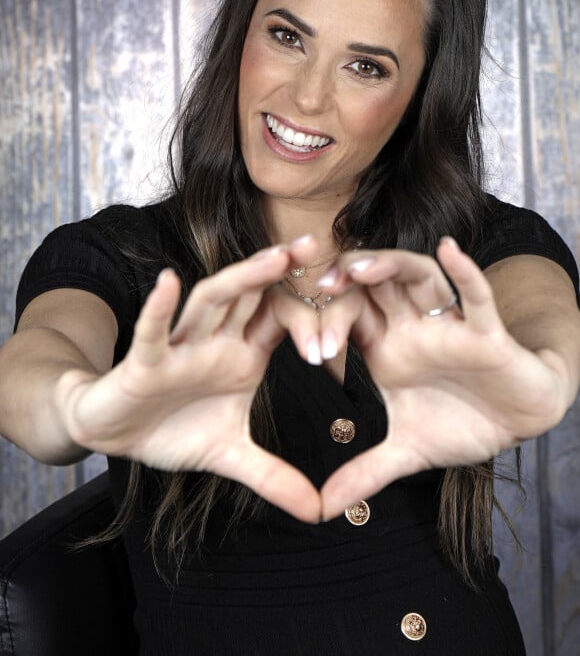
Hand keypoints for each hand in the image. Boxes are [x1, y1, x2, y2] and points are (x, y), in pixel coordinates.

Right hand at [56, 238, 323, 521]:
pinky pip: (153, 332)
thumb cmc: (171, 430)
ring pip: (212, 302)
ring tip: (272, 258)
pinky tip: (169, 283)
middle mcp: (216, 340)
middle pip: (253, 296)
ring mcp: (182, 346)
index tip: (352, 310)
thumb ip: (274, 476)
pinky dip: (160, 309)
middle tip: (318, 246)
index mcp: (242, 354)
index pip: (282, 321)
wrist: (116, 433)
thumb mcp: (230, 454)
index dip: (313, 315)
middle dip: (281, 270)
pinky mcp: (145, 362)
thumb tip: (318, 511)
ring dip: (241, 278)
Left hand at [315, 239, 568, 519]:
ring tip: (360, 266)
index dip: (324, 324)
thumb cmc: (464, 424)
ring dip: (389, 266)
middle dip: (347, 284)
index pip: (347, 318)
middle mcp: (412, 326)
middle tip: (320, 290)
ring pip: (416, 277)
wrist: (519, 423)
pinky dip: (464, 272)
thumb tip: (323, 509)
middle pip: (373, 287)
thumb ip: (365, 471)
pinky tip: (448, 250)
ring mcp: (448, 324)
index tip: (304, 347)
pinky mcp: (487, 331)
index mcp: (388, 347)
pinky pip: (476, 294)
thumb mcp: (408, 450)